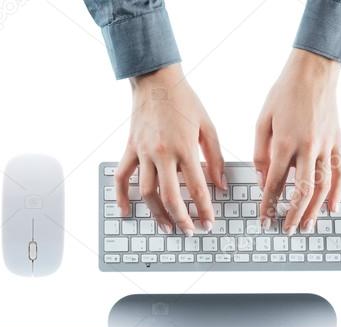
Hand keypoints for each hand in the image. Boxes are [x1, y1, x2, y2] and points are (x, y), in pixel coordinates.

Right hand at [116, 64, 224, 235]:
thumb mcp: (208, 127)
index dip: (204, 209)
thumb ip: (215, 158)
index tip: (209, 224)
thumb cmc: (185, 101)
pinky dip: (121, 196)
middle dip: (181, 219)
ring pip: (146, 192)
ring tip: (167, 227)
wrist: (156, 79)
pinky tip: (126, 212)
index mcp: (184, 147)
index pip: (196, 187)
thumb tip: (219, 184)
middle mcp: (162, 153)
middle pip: (169, 196)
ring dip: (156, 214)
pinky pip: (122, 176)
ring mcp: (143, 152)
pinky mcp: (130, 149)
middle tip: (190, 232)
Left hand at [254, 49, 340, 234]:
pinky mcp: (338, 142)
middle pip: (302, 191)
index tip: (264, 218)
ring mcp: (326, 146)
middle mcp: (308, 147)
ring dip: (314, 210)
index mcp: (285, 142)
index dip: (269, 204)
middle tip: (286, 230)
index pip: (275, 182)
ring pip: (323, 187)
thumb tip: (264, 181)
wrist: (314, 72)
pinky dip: (338, 193)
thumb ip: (260, 153)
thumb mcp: (263, 120)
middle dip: (293, 215)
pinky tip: (332, 208)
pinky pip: (340, 172)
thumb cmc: (285, 93)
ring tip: (306, 226)